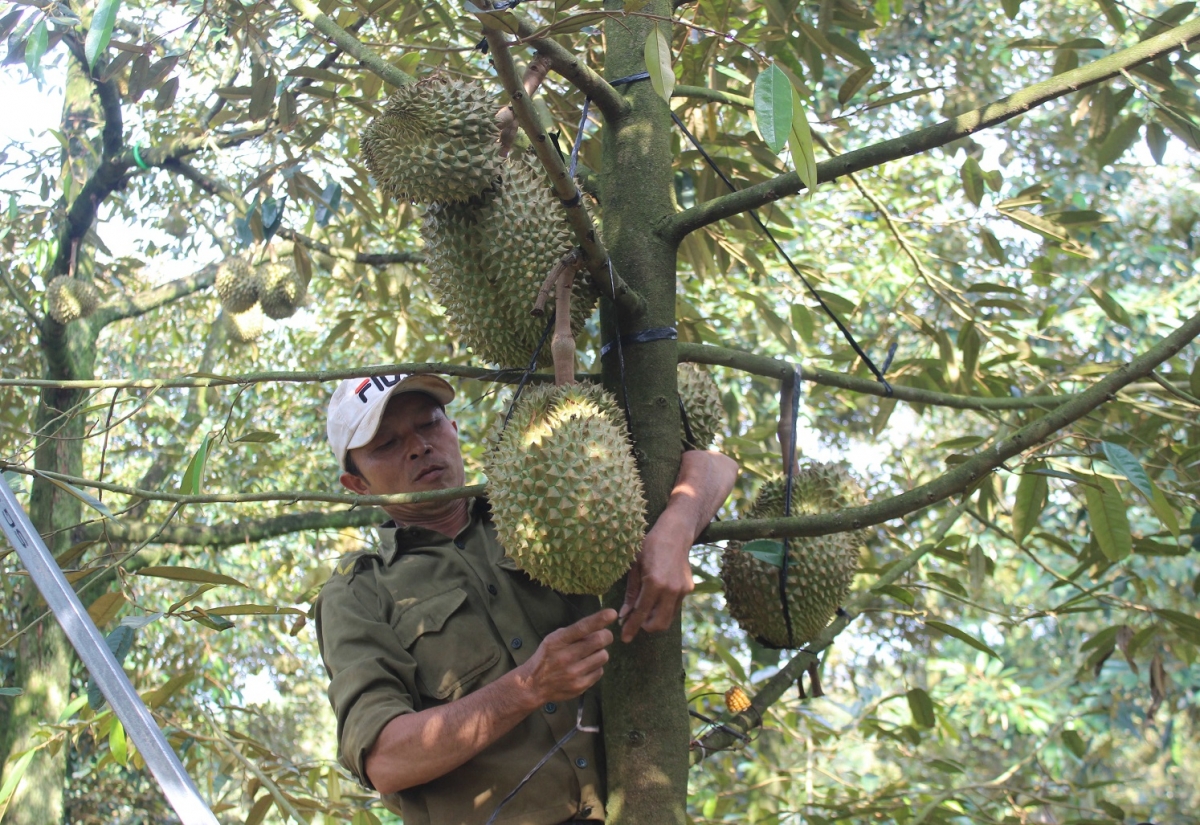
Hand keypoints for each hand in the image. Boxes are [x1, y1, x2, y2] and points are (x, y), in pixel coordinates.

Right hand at [517, 609, 615, 704]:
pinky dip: (595, 667)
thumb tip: (599, 627)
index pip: (581, 627)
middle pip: (599, 640)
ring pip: (603, 656)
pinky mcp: (580, 686)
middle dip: (606, 635)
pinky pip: (600, 671)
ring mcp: (574, 673)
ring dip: (600, 653)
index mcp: (558, 641)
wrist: (534, 685)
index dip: (599, 619)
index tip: (612, 613)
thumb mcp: (553, 639)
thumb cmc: (546, 657)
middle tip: (603, 636)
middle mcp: (566, 657)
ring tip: (589, 655)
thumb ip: (574, 633)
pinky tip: (585, 667)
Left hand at [619, 508, 693, 642]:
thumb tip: (624, 615)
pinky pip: (674, 607)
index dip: (632, 627)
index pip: (641, 613)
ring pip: (668, 618)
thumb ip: (631, 593)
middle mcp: (671, 590)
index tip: (625, 638)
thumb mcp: (635, 567)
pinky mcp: (688, 589)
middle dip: (645, 627)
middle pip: (658, 624)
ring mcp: (682, 590)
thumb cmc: (650, 546)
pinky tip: (656, 599)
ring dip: (654, 620)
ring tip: (644, 610)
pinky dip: (663, 609)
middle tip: (634, 622)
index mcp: (654, 583)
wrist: (676, 533)